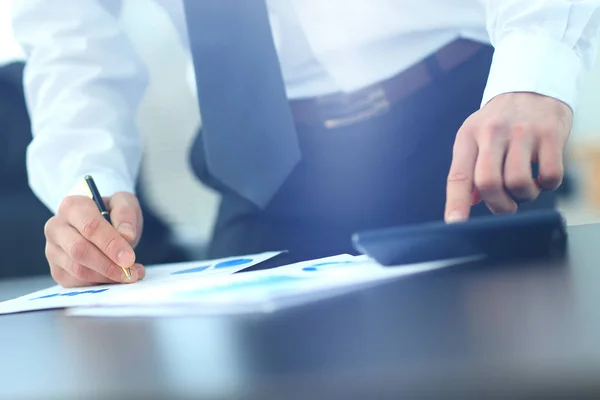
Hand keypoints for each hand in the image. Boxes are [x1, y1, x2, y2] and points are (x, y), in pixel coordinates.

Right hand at [44, 192, 145, 286]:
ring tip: (131, 274)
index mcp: (72, 206)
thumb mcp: (124, 203)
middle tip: (131, 272)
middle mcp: (56, 228)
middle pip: (80, 250)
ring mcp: (52, 250)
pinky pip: (77, 283)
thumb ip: (126, 214)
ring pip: (78, 270)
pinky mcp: (57, 270)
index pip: (90, 227)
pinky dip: (100, 284)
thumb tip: (127, 235)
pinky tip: (117, 278)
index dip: (111, 244)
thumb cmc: (112, 213)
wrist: (103, 226)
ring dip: (107, 277)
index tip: (129, 258)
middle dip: (109, 265)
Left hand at [445, 92, 571, 221]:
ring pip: (518, 183)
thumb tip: (468, 203)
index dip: (456, 203)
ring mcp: (522, 133)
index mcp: (469, 136)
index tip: (455, 224)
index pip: (458, 175)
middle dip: (498, 205)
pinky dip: (547, 184)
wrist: (533, 87)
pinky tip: (543, 175)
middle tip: (505, 206)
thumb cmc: (500, 122)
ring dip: (524, 196)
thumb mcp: (475, 137)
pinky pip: (549, 175)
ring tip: (525, 187)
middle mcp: (492, 133)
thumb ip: (468, 169)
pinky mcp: (550, 134)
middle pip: (488, 183)